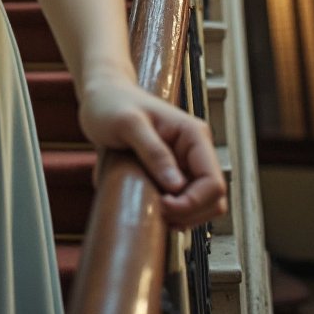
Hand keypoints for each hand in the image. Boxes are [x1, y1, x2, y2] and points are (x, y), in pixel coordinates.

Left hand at [78, 75, 227, 230]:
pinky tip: (154, 208)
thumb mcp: (128, 124)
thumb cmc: (111, 102)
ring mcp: (185, 164)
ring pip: (202, 206)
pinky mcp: (172, 173)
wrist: (100, 97)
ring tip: (155, 210)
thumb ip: (153, 151)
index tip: (163, 205)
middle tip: (159, 211)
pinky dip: (174, 213)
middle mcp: (195, 151)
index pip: (213, 183)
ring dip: (183, 217)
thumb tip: (176, 185)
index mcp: (193, 135)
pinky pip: (184, 203)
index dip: (193, 203)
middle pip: (213, 199)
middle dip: (189, 213)